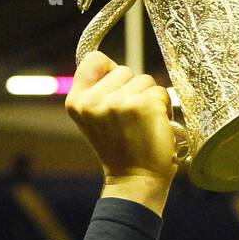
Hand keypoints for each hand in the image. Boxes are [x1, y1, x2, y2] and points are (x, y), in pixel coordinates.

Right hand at [66, 51, 177, 214]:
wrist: (135, 180)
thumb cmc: (120, 149)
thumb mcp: (96, 119)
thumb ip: (98, 91)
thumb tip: (109, 63)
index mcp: (76, 102)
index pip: (94, 59)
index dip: (109, 70)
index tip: (115, 90)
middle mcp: (93, 101)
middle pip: (123, 69)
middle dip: (132, 89)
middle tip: (129, 120)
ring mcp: (117, 103)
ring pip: (144, 79)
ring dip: (148, 99)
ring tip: (141, 124)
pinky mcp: (142, 106)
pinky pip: (160, 91)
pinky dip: (163, 107)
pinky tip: (153, 127)